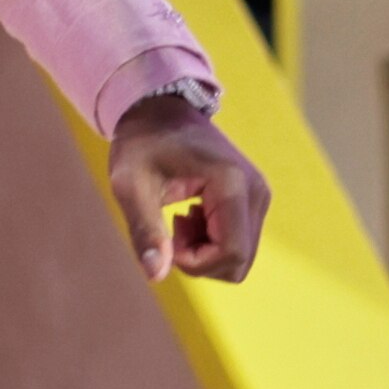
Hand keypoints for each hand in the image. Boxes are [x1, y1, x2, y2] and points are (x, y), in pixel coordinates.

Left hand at [108, 94, 269, 283]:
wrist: (159, 112)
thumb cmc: (141, 145)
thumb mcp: (130, 185)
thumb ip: (144, 230)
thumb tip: (155, 276)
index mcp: (232, 184)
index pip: (231, 252)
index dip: (195, 262)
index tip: (166, 240)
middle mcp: (256, 192)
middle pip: (239, 261)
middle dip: (198, 259)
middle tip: (169, 229)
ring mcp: (259, 196)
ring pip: (240, 256)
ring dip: (203, 251)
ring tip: (178, 219)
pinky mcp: (253, 200)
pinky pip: (239, 243)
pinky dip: (211, 242)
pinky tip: (190, 215)